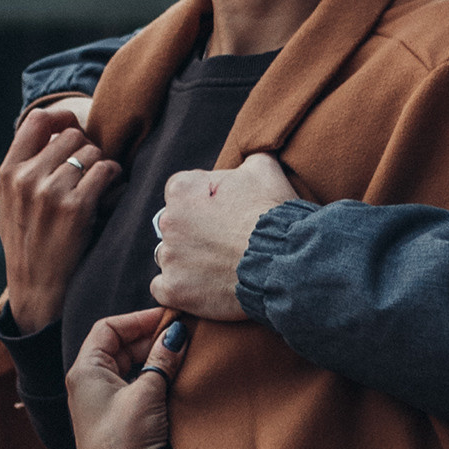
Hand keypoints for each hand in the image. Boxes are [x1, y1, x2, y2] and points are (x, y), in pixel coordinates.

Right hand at [0, 104, 118, 335]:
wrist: (38, 290)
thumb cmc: (26, 246)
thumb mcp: (7, 206)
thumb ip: (20, 171)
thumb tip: (46, 132)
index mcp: (7, 174)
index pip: (37, 121)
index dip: (62, 118)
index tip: (73, 128)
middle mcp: (26, 179)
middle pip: (72, 135)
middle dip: (86, 150)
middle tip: (89, 171)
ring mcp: (50, 192)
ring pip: (93, 152)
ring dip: (102, 166)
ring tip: (99, 185)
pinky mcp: (77, 208)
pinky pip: (107, 171)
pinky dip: (115, 179)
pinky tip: (110, 193)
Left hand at [69, 309, 188, 448]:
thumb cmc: (126, 443)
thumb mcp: (147, 394)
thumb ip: (162, 359)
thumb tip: (176, 334)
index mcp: (85, 372)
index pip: (108, 329)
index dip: (139, 319)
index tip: (170, 318)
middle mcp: (88, 386)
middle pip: (118, 347)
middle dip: (150, 338)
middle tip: (183, 335)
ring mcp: (101, 405)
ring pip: (128, 368)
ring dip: (153, 359)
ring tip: (183, 354)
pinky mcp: (116, 423)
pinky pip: (133, 388)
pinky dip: (153, 378)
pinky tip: (175, 378)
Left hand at [147, 154, 299, 322]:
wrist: (284, 261)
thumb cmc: (273, 213)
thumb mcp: (264, 168)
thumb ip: (246, 159)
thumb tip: (246, 159)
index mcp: (182, 189)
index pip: (183, 193)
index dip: (205, 203)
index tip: (226, 215)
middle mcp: (168, 221)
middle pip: (175, 225)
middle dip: (195, 232)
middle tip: (226, 241)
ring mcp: (170, 257)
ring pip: (169, 256)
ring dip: (187, 260)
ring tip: (218, 266)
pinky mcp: (174, 289)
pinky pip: (164, 288)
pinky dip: (180, 289)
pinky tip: (203, 287)